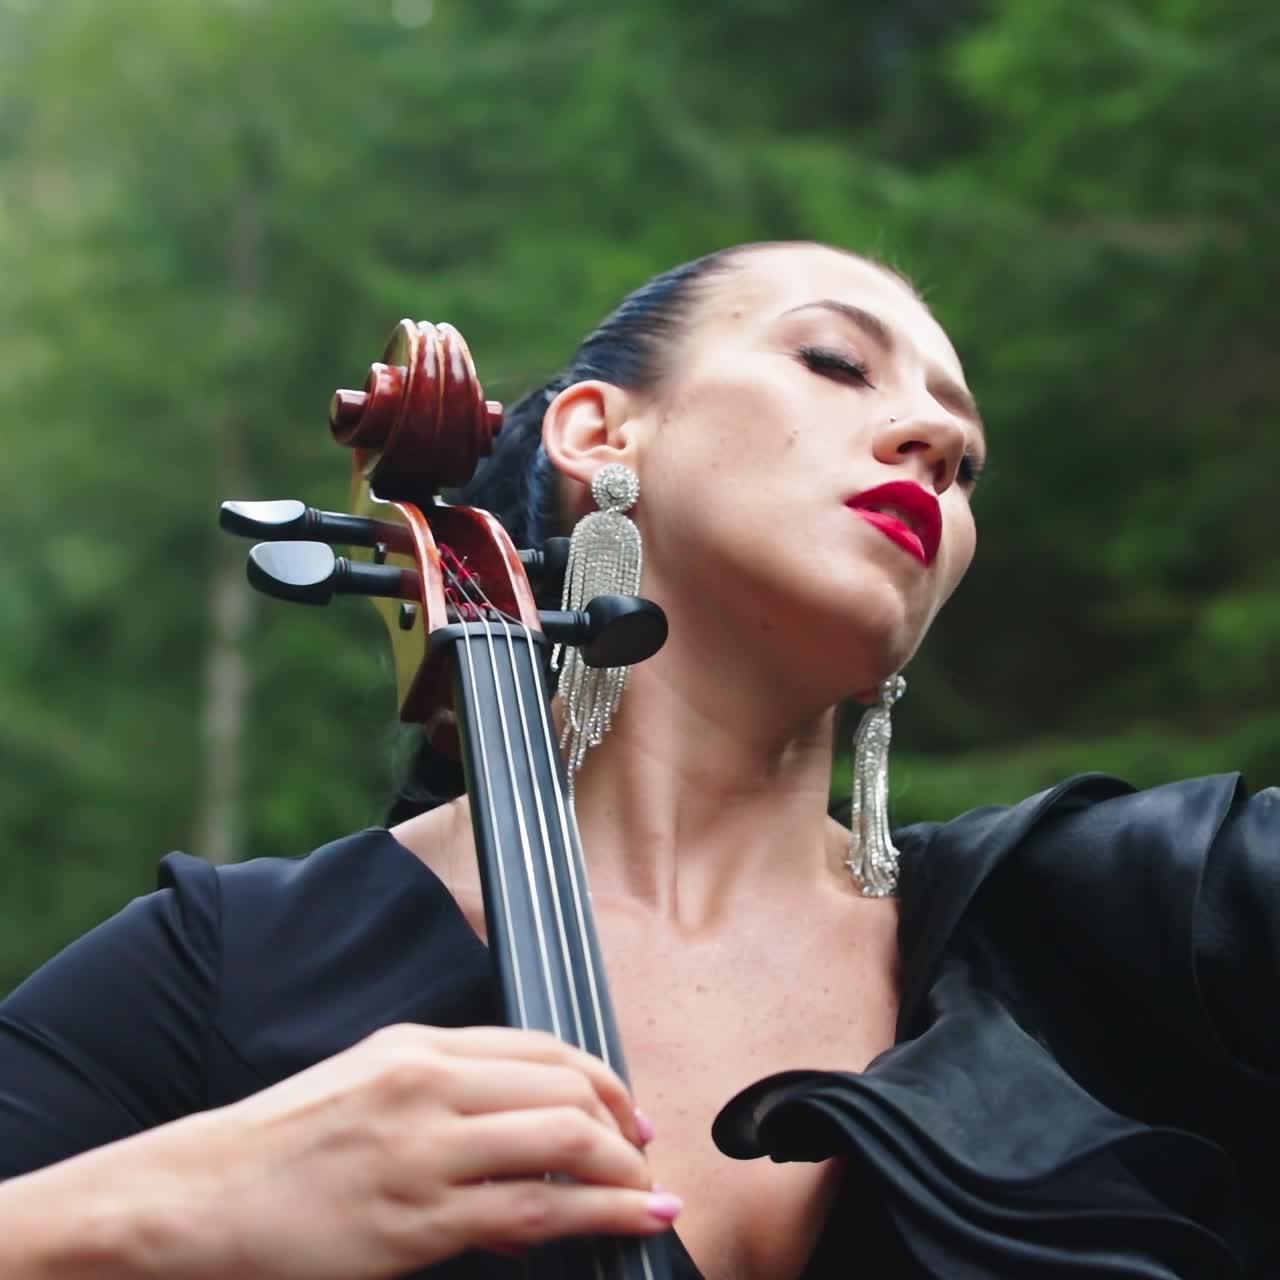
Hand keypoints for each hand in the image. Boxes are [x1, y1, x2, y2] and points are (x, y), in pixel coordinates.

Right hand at [27, 1024, 678, 1278]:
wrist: (204, 1195)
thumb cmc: (287, 1142)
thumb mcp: (370, 1084)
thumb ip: (447, 1094)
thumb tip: (520, 1133)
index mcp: (419, 1046)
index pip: (543, 1048)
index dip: (602, 1079)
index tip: (627, 1110)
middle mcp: (430, 1085)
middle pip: (566, 1089)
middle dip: (623, 1123)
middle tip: (643, 1153)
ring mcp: (427, 1152)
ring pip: (563, 1146)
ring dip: (623, 1173)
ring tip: (648, 1195)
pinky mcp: (418, 1221)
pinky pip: (533, 1213)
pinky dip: (599, 1215)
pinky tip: (632, 1220)